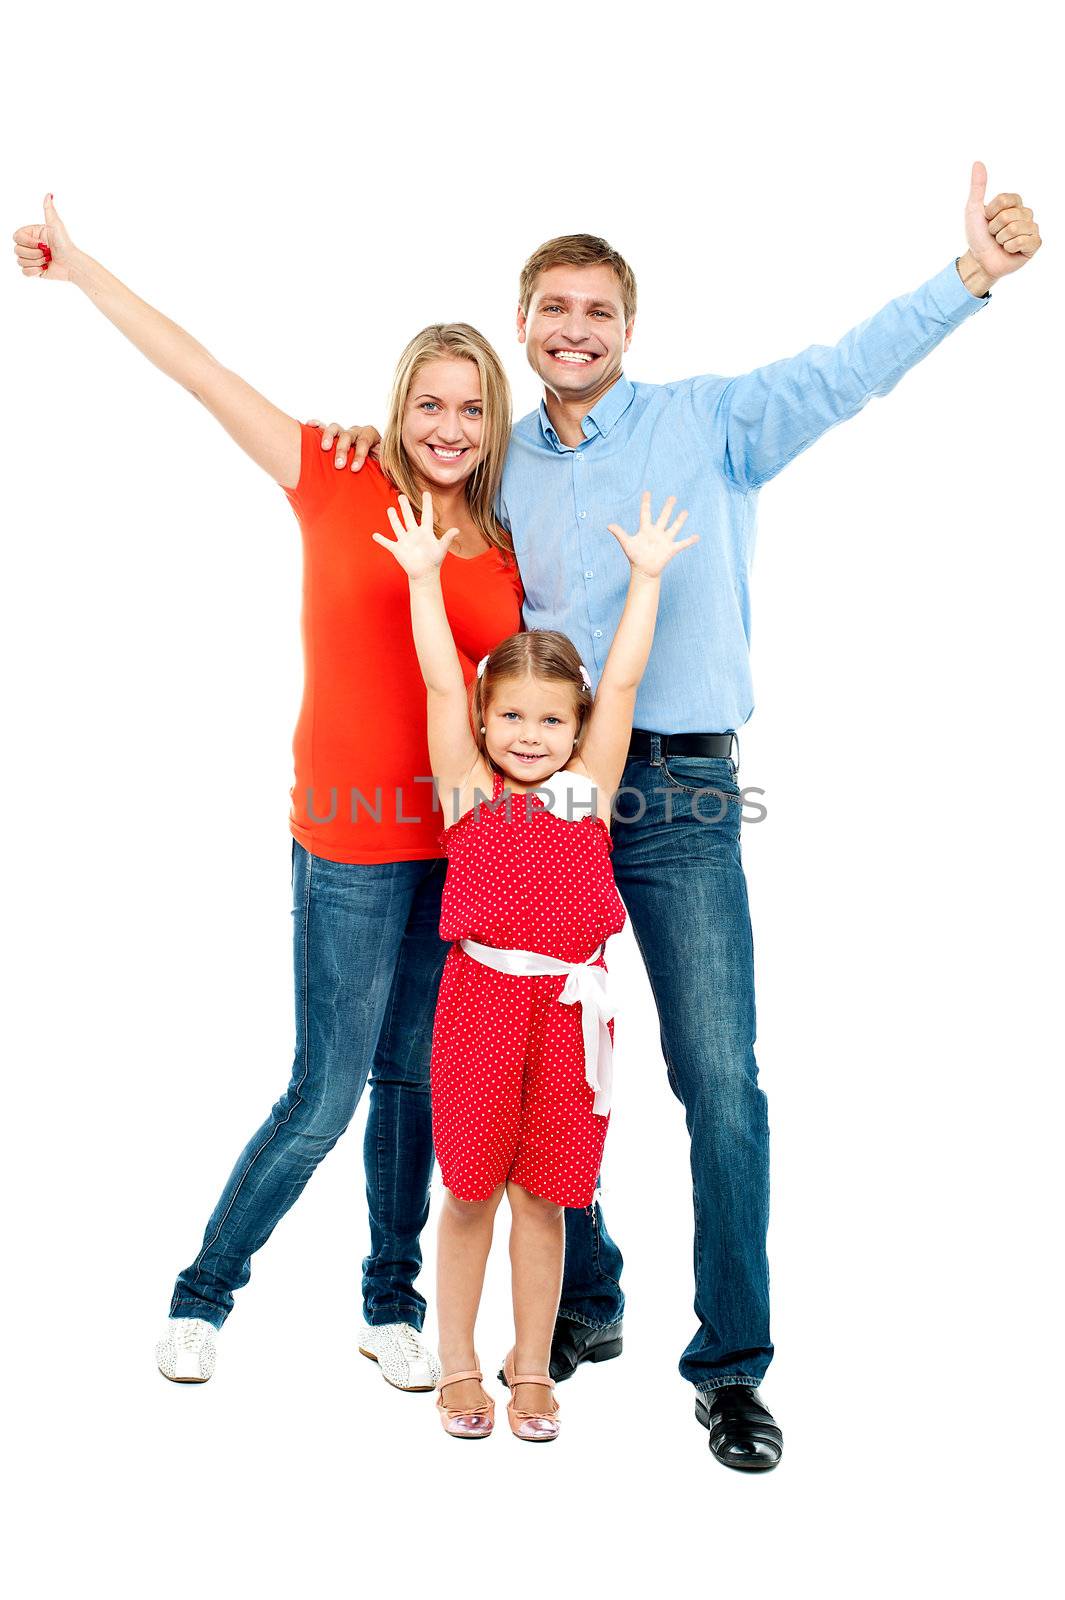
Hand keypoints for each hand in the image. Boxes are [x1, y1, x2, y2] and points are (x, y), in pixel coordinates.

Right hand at [12, 193, 75, 281]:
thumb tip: (49, 194)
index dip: (27, 242)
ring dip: (36, 262)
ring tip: (48, 260)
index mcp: (31, 233)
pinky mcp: (34, 270)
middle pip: (17, 250)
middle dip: (34, 253)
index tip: (42, 243)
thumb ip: (49, 210)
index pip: (16, 237)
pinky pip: (24, 272)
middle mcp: (30, 245)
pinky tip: (45, 268)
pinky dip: (35, 271)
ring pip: (20, 261)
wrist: (72, 264)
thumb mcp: (56, 225)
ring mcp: (31, 258)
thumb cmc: (65, 244)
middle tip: (47, 252)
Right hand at [307, 419, 381, 470]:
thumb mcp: (385, 466)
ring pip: (335, 429)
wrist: (372, 466)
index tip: (354, 468)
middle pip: (348, 435)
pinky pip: (323, 427)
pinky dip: (317, 425)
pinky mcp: (333, 437)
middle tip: (339, 465)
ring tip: (324, 448)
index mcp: (371, 436)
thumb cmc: (378, 467)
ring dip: (329, 437)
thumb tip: (389, 464)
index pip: (364, 441)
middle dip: (343, 450)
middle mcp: (356, 432)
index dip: (359, 454)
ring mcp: (344, 433)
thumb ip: (387, 463)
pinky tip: (309, 425)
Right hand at [371, 491, 457, 578]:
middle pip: (409, 517)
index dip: (427, 504)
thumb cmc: (435, 560)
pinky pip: (387, 543)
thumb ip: (447, 538)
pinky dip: (381, 540)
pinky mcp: (398, 549)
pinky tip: (375, 535)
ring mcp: (405, 541)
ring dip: (393, 518)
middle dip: (405, 507)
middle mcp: (414, 534)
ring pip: (397, 526)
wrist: (425, 574)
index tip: (426, 492)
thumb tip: (457, 530)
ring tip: (390, 509)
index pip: (426, 514)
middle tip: (401, 496)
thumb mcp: (442, 548)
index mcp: (426, 532)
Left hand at [607, 492, 698, 576]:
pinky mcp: (671, 549)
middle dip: (668, 507)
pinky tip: (697, 536)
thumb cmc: (634, 557)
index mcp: (646, 530)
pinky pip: (682, 544)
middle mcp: (656, 533)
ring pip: (674, 527)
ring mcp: (665, 540)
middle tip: (672, 497)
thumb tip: (608, 525)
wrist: (643, 571)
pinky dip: (689, 541)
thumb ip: (619, 533)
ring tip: (685, 511)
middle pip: (663, 517)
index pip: (646, 513)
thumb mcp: (627, 543)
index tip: (647, 492)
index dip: (646, 502)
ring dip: (680, 520)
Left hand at [962, 161, 1041, 283]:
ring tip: (1000, 243)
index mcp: (1014, 203)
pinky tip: (1010, 250)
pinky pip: (1023, 241)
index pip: (1004, 200)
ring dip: (1001, 239)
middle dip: (995, 228)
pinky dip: (1011, 248)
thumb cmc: (977, 236)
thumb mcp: (973, 209)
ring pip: (1015, 229)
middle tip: (993, 235)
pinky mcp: (1034, 243)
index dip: (991, 212)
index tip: (987, 219)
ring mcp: (1031, 228)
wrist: (980, 260)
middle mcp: (1025, 213)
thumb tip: (977, 163)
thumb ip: (977, 187)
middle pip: (1009, 216)